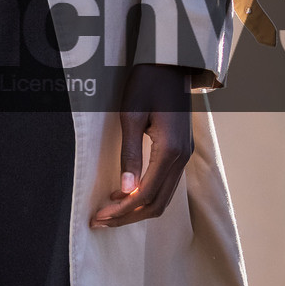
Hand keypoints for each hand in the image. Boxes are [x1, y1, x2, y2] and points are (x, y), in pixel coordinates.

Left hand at [90, 63, 195, 229]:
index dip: (121, 211)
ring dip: (137, 209)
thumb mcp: (131, 117)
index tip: (99, 217)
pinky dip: (146, 195)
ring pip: (163, 197)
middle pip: (156, 203)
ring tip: (110, 212)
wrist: (170, 63)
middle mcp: (182, 158)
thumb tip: (125, 189)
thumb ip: (129, 155)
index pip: (145, 195)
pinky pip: (165, 184)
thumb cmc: (147, 83)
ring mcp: (185, 155)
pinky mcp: (181, 151)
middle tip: (100, 221)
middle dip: (127, 217)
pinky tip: (125, 193)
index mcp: (170, 150)